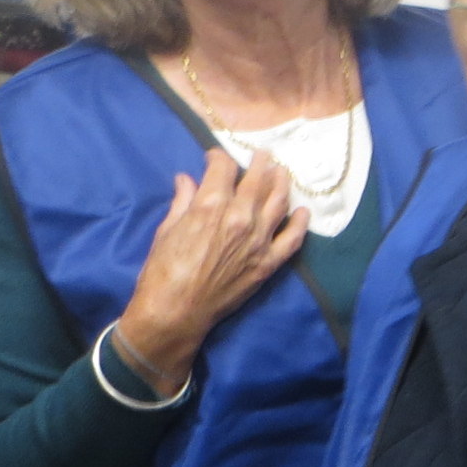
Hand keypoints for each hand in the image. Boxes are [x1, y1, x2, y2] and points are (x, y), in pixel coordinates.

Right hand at [114, 149, 310, 393]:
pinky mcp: (268, 263)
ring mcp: (258, 240)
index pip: (223, 169)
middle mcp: (240, 217)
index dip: (219, 158)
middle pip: (257, 180)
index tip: (216, 158)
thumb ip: (182, 202)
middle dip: (260, 163)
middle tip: (264, 155)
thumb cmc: (162, 270)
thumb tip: (185, 179)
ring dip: (282, 184)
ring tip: (283, 173)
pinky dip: (300, 224)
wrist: (176, 311)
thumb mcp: (167, 230)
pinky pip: (292, 239)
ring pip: (278, 203)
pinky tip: (303, 212)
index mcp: (210, 205)